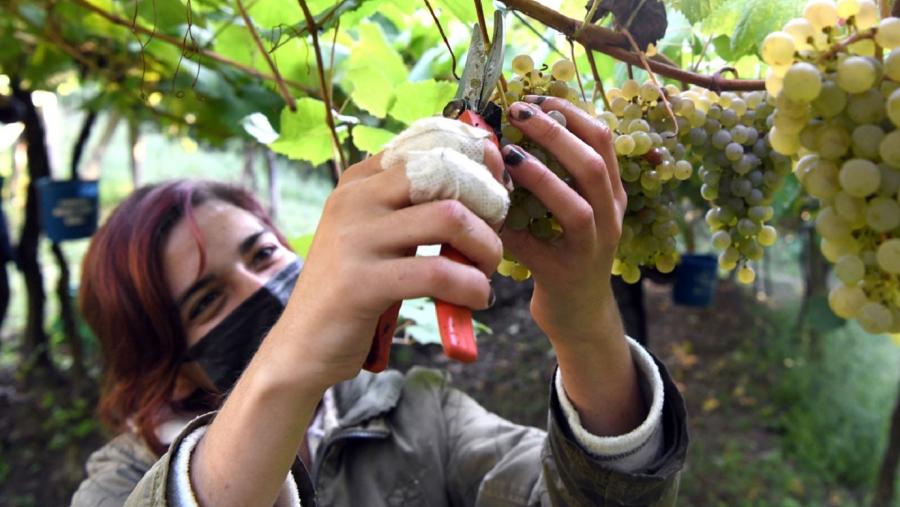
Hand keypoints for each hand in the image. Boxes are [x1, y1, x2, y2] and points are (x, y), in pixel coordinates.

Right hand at [272, 137, 506, 390]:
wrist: (303, 345)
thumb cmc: (356, 287)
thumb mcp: (380, 233)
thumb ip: (419, 204)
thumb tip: (487, 170)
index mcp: (360, 180)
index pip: (431, 140)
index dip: (478, 161)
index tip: (498, 191)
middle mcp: (355, 198)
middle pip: (447, 170)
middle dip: (488, 204)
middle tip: (492, 240)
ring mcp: (354, 238)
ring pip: (450, 217)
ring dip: (486, 248)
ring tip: (484, 273)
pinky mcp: (361, 283)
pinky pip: (439, 272)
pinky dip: (472, 287)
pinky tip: (475, 300)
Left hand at [500, 97, 626, 346]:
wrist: (579, 315)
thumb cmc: (566, 252)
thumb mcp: (574, 210)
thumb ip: (559, 176)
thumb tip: (516, 127)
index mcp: (612, 194)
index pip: (604, 140)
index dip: (572, 113)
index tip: (537, 97)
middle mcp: (610, 218)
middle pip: (593, 165)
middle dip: (555, 133)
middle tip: (519, 113)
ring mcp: (591, 250)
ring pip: (576, 208)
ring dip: (540, 177)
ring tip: (508, 156)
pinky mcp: (564, 276)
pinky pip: (535, 248)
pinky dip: (509, 228)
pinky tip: (485, 211)